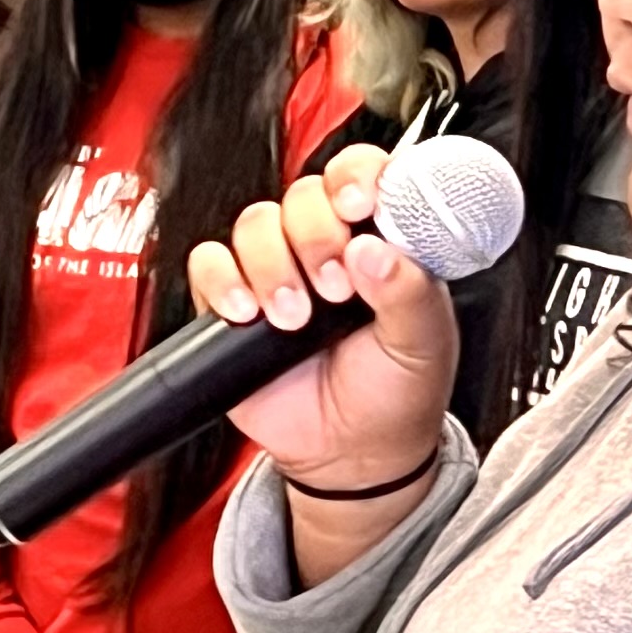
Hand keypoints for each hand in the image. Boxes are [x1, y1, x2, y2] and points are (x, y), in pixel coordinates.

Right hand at [184, 144, 457, 488]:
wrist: (350, 456)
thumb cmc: (396, 393)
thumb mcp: (423, 344)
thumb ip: (410, 293)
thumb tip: (376, 251)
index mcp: (381, 243)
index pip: (363, 176)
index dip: (356, 177)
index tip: (359, 204)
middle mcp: (327, 247)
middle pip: (302, 195)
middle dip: (315, 236)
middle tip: (334, 287)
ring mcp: (277, 271)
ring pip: (254, 224)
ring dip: (272, 266)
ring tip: (294, 318)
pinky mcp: (230, 302)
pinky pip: (208, 263)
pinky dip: (222, 281)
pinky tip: (247, 314)